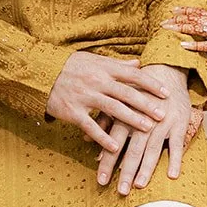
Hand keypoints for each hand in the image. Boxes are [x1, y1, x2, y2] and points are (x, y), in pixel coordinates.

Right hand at [46, 51, 168, 152]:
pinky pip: (90, 126)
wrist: (40, 72)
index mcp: (104, 68)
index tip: (166, 93)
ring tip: (147, 129)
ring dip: (131, 120)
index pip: (133, 75)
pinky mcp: (72, 111)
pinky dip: (103, 137)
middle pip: (127, 93)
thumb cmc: (70, 66)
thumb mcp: (93, 59)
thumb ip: (117, 64)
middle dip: (146, 104)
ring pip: (112, 109)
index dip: (150, 84)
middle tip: (162, 115)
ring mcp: (85, 96)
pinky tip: (115, 147)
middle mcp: (97, 81)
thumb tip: (138, 63)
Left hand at [95, 67, 201, 191]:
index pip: (115, 144)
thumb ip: (103, 121)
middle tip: (120, 191)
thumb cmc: (138, 91)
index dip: (107, 163)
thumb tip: (84, 139)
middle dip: (126, 172)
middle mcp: (144, 121)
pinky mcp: (180, 124)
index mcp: (127, 116)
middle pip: (133, 150)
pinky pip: (178, 145)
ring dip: (146, 169)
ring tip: (139, 185)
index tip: (101, 181)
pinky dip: (175, 160)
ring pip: (154, 150)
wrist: (166, 71)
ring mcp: (163, 123)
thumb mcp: (118, 102)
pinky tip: (172, 176)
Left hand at [164, 7, 206, 56]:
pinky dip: (193, 45)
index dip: (186, 10)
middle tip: (162, 21)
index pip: (200, 12)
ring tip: (166, 28)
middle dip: (177, 19)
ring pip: (197, 28)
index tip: (173, 9)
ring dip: (180, 28)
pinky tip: (182, 45)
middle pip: (194, 18)